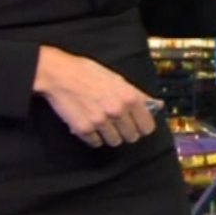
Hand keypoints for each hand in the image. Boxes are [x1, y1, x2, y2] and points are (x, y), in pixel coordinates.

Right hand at [32, 45, 163, 148]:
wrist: (58, 74)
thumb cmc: (87, 72)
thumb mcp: (116, 78)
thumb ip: (137, 94)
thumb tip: (157, 105)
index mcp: (129, 97)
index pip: (147, 127)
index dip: (142, 125)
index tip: (136, 124)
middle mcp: (117, 111)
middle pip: (132, 137)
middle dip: (125, 130)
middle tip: (116, 121)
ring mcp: (100, 122)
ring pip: (115, 142)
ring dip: (109, 135)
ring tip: (101, 122)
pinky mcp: (84, 130)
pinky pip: (96, 142)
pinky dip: (93, 136)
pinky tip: (89, 124)